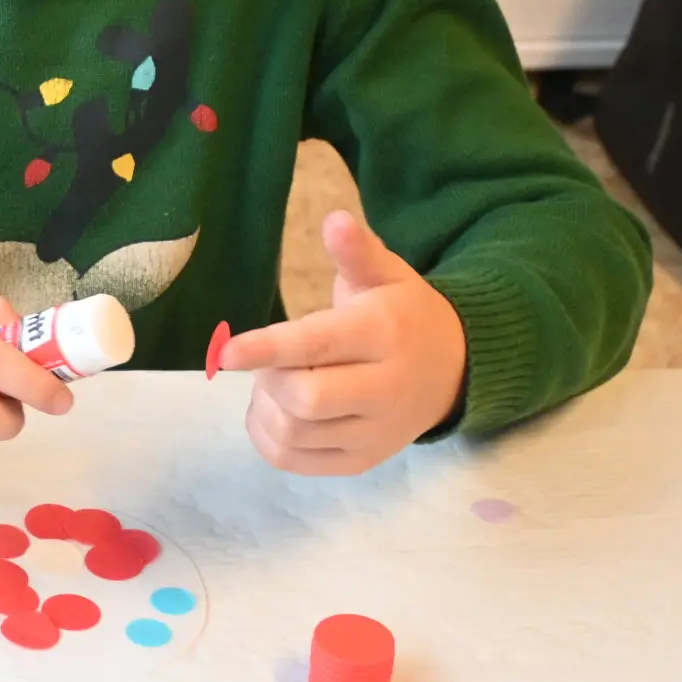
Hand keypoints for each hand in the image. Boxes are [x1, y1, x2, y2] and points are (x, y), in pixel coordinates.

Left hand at [220, 210, 466, 474]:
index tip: (226, 352)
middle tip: (273, 361)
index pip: (319, 346)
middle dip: (271, 378)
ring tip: (280, 381)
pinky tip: (276, 409)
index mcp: (384, 335)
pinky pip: (293, 461)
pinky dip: (267, 436)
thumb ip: (357, 252)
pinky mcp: (362, 462)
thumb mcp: (388, 275)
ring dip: (267, 406)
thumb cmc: (403, 315)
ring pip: (294, 433)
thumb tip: (335, 219)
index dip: (268, 349)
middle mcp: (385, 390)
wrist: (455, 371)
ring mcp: (375, 434)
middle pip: (305, 398)